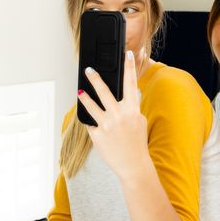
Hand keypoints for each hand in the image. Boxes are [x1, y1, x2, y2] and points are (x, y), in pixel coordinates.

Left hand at [77, 51, 150, 182]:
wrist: (133, 165)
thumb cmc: (137, 143)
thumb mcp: (139, 122)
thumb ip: (132, 108)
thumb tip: (126, 96)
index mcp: (132, 110)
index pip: (131, 84)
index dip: (130, 67)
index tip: (127, 54)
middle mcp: (119, 115)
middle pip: (104, 91)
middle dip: (95, 78)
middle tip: (88, 70)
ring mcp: (106, 125)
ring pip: (91, 106)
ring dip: (84, 97)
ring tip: (80, 91)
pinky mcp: (97, 135)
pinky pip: (91, 124)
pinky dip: (93, 125)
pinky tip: (98, 129)